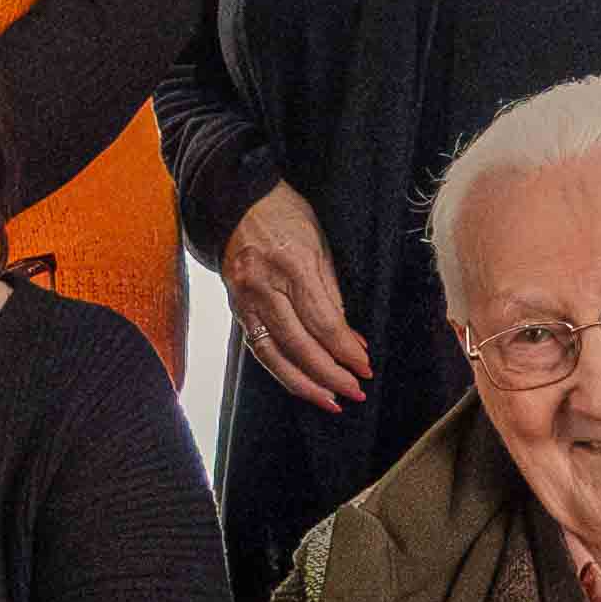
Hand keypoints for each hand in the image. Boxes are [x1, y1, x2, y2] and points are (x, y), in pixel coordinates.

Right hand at [217, 192, 368, 414]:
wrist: (237, 201)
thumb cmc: (286, 215)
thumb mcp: (319, 245)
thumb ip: (331, 293)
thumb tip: (349, 338)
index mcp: (290, 264)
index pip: (323, 321)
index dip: (345, 350)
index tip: (365, 366)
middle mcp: (263, 286)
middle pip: (298, 343)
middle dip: (329, 374)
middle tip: (355, 391)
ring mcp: (244, 299)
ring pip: (273, 354)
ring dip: (304, 383)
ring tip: (330, 401)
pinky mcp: (235, 309)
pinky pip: (258, 348)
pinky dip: (281, 370)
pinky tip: (301, 384)